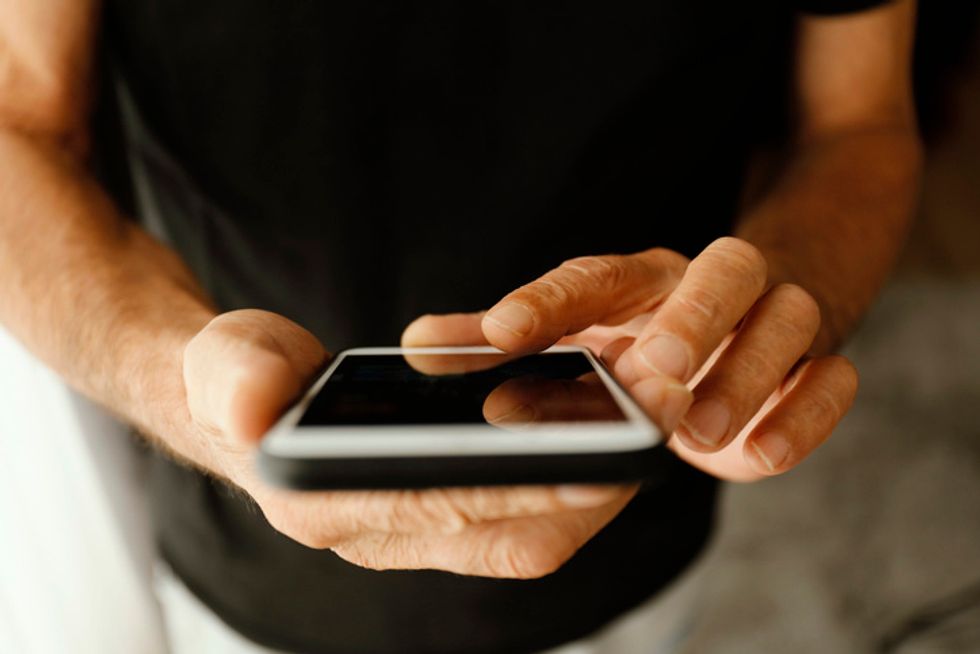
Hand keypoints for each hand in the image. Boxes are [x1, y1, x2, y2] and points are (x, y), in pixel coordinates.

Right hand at [180, 310, 654, 577]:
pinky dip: (568, 486)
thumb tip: (253, 409)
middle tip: (655, 433)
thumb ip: (236, 381)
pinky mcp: (439, 516)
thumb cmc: (237, 379)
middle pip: (509, 539)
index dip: (523, 487)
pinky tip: (602, 436)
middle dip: (588, 493)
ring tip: (648, 430)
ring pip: (527, 537)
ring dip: (592, 493)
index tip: (598, 458)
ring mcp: (415, 532)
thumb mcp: (227, 363)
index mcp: (331, 503)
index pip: (445, 506)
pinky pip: (519, 518)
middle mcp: (380, 535)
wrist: (242, 400)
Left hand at [403, 237, 857, 481]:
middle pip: (723, 270)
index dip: (549, 302)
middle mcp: (712, 288)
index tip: (501, 333)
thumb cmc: (645, 329)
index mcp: (642, 278)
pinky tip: (760, 453)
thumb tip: (417, 345)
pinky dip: (806, 413)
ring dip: (747, 373)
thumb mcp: (575, 329)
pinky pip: (834, 380)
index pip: (595, 277)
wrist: (752, 311)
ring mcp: (774, 322)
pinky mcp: (817, 370)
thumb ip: (498, 340)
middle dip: (693, 313)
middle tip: (654, 366)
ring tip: (697, 429)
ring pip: (787, 321)